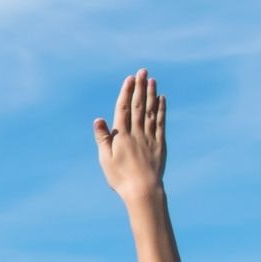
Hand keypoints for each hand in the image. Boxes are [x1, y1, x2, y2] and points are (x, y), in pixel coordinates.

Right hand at [95, 69, 165, 202]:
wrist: (143, 190)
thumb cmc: (120, 177)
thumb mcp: (105, 159)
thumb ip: (103, 138)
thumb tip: (98, 119)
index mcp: (122, 136)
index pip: (123, 109)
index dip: (126, 92)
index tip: (130, 79)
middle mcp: (137, 133)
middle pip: (138, 106)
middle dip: (140, 87)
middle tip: (142, 71)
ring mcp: (150, 137)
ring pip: (150, 111)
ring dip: (151, 94)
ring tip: (152, 80)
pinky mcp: (159, 143)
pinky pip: (160, 122)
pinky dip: (161, 109)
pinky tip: (162, 99)